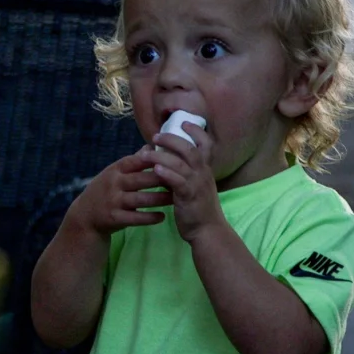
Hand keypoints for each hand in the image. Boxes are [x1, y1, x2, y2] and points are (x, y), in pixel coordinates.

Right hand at [67, 147, 172, 235]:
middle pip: (142, 179)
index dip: (155, 159)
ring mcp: (113, 201)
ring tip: (175, 198)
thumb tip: (151, 146)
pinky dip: (150, 218)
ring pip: (141, 199)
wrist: (85, 215)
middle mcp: (114, 183)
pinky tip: (162, 217)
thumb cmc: (105, 190)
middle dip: (163, 179)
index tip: (173, 159)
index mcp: (116, 169)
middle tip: (182, 180)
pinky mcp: (114, 218)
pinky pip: (135, 218)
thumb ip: (133, 161)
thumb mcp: (114, 172)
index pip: (137, 160)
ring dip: (160, 199)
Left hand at [142, 123, 223, 242]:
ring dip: (162, 156)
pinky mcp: (189, 197)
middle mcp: (203, 174)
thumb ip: (184, 172)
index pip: (206, 144)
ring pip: (181, 164)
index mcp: (205, 169)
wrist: (208, 231)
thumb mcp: (195, 186)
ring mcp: (197, 184)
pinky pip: (178, 182)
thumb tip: (165, 161)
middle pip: (190, 149)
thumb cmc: (198, 208)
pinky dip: (166, 174)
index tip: (184, 122)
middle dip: (172, 140)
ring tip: (145, 154)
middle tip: (155, 137)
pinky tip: (155, 170)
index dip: (196, 131)